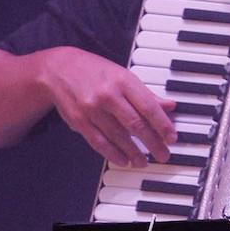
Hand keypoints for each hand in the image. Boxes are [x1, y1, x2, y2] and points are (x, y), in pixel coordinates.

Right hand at [40, 48, 175, 165]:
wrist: (57, 68)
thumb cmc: (95, 71)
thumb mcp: (122, 75)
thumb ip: (146, 94)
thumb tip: (170, 106)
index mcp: (123, 80)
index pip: (148, 107)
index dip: (162, 125)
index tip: (172, 138)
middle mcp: (108, 95)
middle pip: (135, 124)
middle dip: (152, 143)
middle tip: (163, 155)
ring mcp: (92, 109)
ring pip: (118, 136)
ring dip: (133, 153)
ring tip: (143, 162)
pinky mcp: (79, 121)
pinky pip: (99, 142)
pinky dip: (113, 154)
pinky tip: (123, 160)